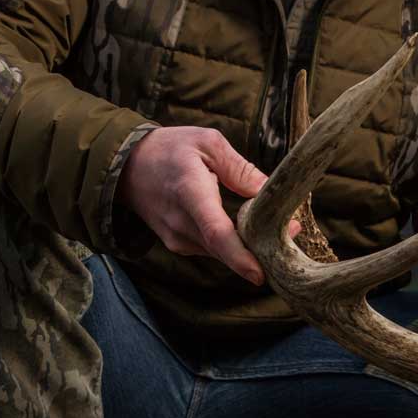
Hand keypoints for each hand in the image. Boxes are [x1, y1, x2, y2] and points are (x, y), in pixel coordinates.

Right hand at [119, 126, 299, 284]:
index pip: (217, 233)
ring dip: (247, 246)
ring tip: (272, 227)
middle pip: (225, 249)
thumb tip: (268, 191)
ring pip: (221, 252)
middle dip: (259, 248)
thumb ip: (240, 168)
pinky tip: (244, 228)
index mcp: (190, 193)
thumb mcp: (208, 143)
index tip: (261, 273)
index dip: (240, 257)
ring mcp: (177, 238)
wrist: (127, 166)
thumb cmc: (170, 149)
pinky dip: (231, 244)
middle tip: (291, 232)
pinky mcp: (178, 245)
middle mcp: (181, 224)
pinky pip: (212, 250)